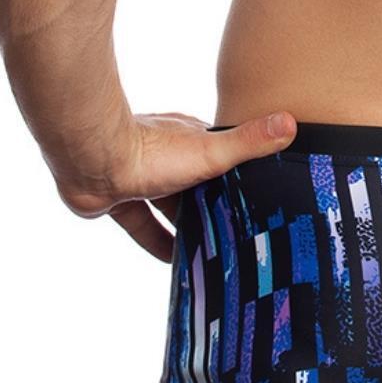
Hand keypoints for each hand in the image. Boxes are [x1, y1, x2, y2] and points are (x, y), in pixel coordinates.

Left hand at [54, 108, 297, 260]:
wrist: (91, 160)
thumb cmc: (151, 151)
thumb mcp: (209, 150)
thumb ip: (248, 141)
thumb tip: (290, 122)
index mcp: (190, 139)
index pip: (222, 155)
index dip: (238, 174)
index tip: (258, 196)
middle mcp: (166, 156)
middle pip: (196, 185)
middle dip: (213, 205)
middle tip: (236, 234)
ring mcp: (140, 178)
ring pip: (169, 205)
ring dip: (185, 224)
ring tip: (210, 251)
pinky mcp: (117, 201)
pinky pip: (141, 225)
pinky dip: (156, 240)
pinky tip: (170, 260)